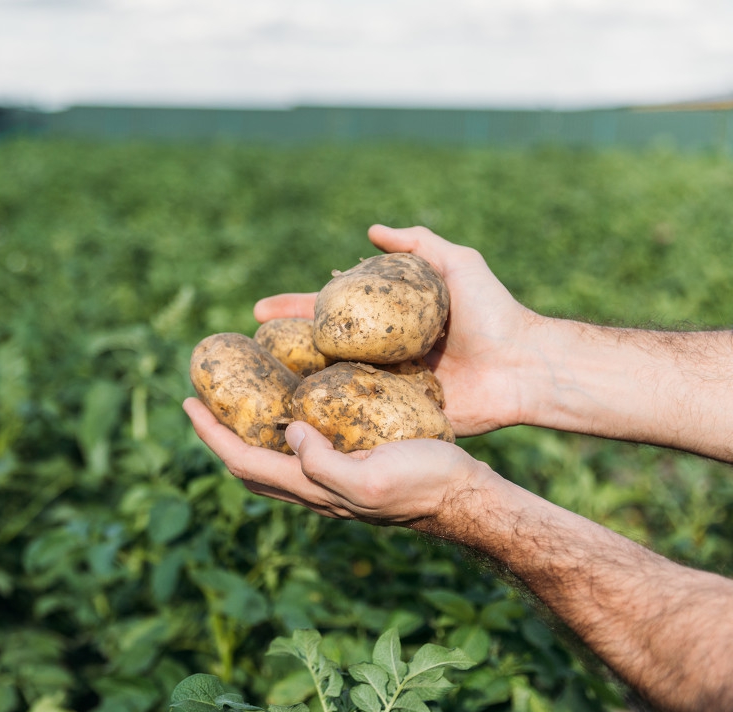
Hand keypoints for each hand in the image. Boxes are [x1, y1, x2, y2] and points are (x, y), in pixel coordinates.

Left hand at [183, 398, 493, 531]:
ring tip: (233, 404)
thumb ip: (324, 464)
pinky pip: (298, 452)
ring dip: (243, 434)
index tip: (188, 402)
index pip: (243, 461)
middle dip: (217, 434)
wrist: (466, 496)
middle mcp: (313, 489)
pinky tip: (290, 408)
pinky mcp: (350, 469)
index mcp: (312, 489)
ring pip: (269, 462)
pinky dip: (278, 431)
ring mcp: (330, 482)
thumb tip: (289, 433)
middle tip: (200, 400)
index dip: (211, 434)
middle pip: (246, 465)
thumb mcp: (371, 478)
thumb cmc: (425, 483)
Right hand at [255, 225, 539, 436]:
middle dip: (280, 350)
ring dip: (293, 386)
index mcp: (388, 323)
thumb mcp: (457, 266)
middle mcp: (380, 356)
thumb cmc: (494, 313)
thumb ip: (418, 245)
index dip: (295, 311)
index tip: (259, 311)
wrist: (524, 366)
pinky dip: (327, 421)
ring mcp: (386, 390)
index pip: (330, 313)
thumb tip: (370, 230)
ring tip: (253, 388)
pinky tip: (290, 423)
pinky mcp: (399, 420)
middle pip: (319, 351)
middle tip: (245, 351)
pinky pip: (357, 419)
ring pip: (330, 387)